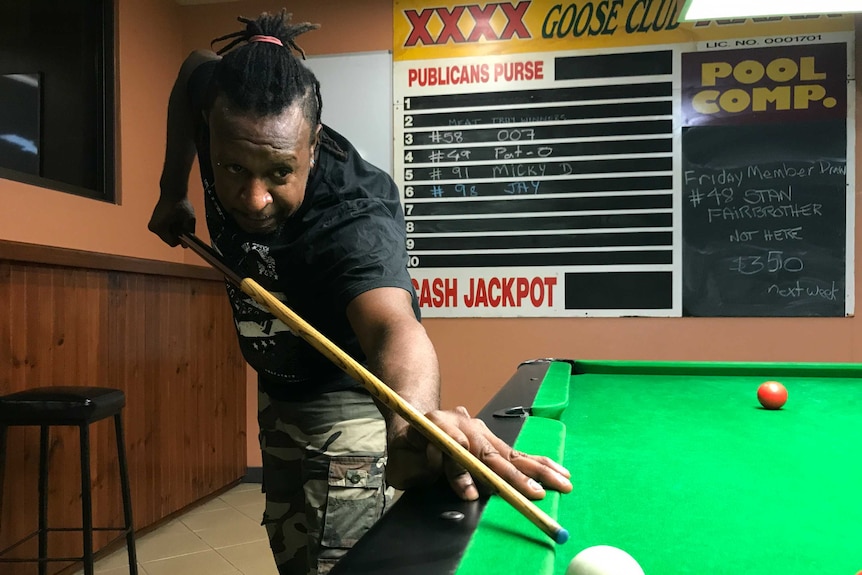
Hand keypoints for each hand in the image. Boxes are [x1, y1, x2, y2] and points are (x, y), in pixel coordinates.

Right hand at [148, 196, 195, 246]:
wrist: (172, 192)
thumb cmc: (181, 203)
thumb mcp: (189, 218)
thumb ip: (188, 232)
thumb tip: (185, 246)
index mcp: (159, 227)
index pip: (172, 243)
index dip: (181, 239)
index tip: (185, 230)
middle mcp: (153, 228)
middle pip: (169, 239)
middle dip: (177, 233)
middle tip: (181, 222)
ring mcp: (152, 225)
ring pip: (167, 235)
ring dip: (174, 230)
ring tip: (177, 218)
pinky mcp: (153, 223)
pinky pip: (165, 230)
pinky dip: (170, 227)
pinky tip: (173, 218)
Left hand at [385, 406, 571, 500]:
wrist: (415, 422)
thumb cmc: (408, 449)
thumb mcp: (402, 459)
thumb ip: (421, 463)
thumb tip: (446, 466)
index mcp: (438, 425)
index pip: (454, 447)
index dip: (461, 471)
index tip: (471, 494)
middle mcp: (465, 425)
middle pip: (490, 452)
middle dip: (513, 476)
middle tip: (532, 493)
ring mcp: (481, 431)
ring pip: (510, 453)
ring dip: (536, 471)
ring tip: (560, 482)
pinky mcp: (493, 440)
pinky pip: (517, 453)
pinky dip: (538, 463)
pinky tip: (559, 471)